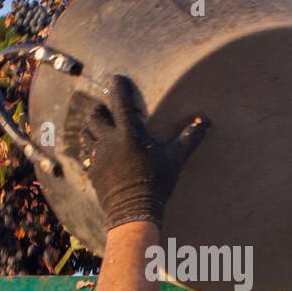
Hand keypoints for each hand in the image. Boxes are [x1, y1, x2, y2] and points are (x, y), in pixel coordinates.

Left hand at [63, 74, 209, 230]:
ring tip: (99, 129)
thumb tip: (206, 121)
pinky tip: (96, 152)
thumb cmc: (157, 183)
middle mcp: (109, 140)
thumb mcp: (176, 159)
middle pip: (95, 116)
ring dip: (91, 128)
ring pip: (85, 133)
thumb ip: (189, 137)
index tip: (116, 79)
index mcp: (129, 133)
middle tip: (106, 111)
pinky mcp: (92, 171)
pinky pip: (85, 154)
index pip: (119, 101)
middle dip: (99, 110)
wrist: (134, 211)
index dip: (116, 86)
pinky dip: (89, 149)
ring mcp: (98, 156)